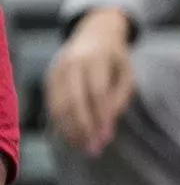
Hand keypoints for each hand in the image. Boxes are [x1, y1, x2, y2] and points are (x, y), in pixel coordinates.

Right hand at [45, 7, 134, 154]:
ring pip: (59, 105)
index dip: (102, 116)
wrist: (94, 35)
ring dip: (70, 130)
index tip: (107, 138)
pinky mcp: (48, 78)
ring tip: (82, 148)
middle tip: (93, 150)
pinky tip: (71, 137)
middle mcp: (72, 62)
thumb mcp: (126, 73)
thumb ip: (119, 97)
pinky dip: (60, 123)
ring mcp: (56, 69)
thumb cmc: (115, 59)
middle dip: (84, 128)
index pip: (97, 92)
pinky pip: (52, 104)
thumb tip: (107, 125)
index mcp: (96, 58)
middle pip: (74, 100)